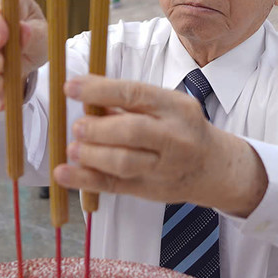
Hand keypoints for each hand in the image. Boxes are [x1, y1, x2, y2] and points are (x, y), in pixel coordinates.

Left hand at [55, 76, 267, 214]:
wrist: (214, 167)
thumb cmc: (182, 130)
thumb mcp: (166, 107)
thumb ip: (129, 104)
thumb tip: (85, 99)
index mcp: (176, 107)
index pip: (135, 94)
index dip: (100, 90)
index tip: (71, 87)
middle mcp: (174, 137)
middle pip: (132, 131)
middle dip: (97, 128)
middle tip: (78, 127)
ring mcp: (164, 166)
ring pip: (124, 162)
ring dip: (92, 155)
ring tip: (74, 149)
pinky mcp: (150, 190)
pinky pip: (114, 185)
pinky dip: (85, 180)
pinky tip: (63, 174)